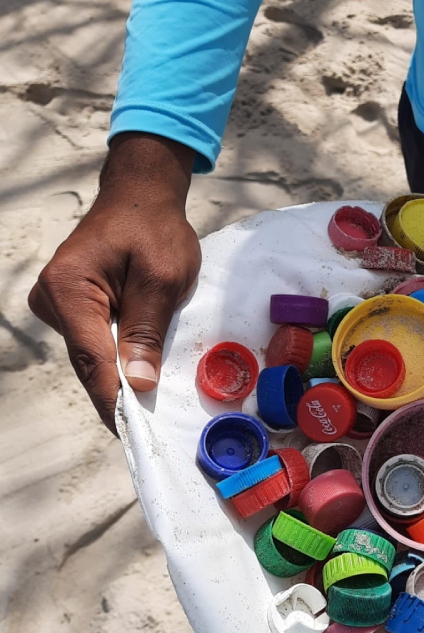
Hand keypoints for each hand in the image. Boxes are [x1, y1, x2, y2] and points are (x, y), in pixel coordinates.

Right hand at [28, 134, 200, 433]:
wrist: (140, 199)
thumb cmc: (154, 231)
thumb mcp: (163, 279)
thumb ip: (147, 330)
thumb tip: (138, 383)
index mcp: (69, 289)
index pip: (90, 357)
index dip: (111, 397)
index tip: (129, 432)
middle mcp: (51, 299)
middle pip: (87, 362)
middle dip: (119, 390)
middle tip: (150, 427)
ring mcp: (57, 305)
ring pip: (91, 355)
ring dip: (121, 372)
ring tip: (153, 398)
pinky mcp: (70, 308)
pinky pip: (95, 343)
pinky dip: (118, 355)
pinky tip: (142, 368)